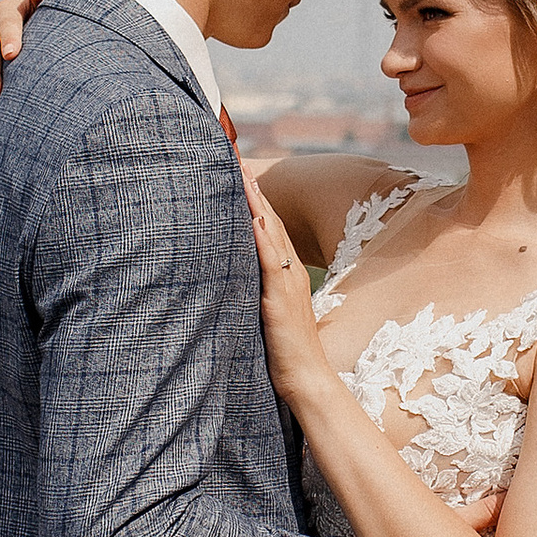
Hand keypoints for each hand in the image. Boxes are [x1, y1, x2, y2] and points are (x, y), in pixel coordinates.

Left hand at [239, 164, 329, 403]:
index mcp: (284, 273)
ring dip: (256, 202)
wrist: (306, 379)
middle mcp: (288, 271)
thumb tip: (231, 279)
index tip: (237, 171)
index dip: (254, 198)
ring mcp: (287, 283)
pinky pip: (270, 261)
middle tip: (235, 157)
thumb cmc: (284, 352)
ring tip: (241, 173)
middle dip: (253, 188)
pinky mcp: (280, 299)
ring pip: (271, 232)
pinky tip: (252, 217)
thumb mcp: (266, 314)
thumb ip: (253, 292)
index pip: (268, 226)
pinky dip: (262, 237)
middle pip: (270, 220)